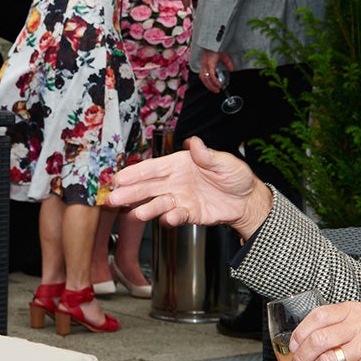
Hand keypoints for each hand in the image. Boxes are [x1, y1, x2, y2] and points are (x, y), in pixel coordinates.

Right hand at [112, 136, 273, 236]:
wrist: (247, 201)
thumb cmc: (237, 177)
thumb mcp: (226, 163)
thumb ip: (208, 156)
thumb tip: (195, 142)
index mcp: (181, 164)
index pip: (154, 168)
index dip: (136, 172)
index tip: (119, 177)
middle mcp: (176, 181)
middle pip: (149, 187)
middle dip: (130, 192)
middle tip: (113, 198)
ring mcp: (180, 198)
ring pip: (158, 203)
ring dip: (146, 208)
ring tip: (136, 213)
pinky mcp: (188, 214)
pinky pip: (175, 216)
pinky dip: (170, 218)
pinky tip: (167, 218)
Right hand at [197, 50, 231, 91]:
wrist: (209, 43)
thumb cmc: (215, 48)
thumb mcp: (224, 55)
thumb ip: (228, 63)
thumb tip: (231, 70)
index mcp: (210, 63)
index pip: (211, 75)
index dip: (215, 82)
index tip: (220, 86)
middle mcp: (204, 65)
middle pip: (205, 79)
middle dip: (211, 86)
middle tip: (217, 91)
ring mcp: (202, 65)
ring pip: (202, 78)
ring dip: (207, 85)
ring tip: (213, 89)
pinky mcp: (201, 65)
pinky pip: (201, 75)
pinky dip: (205, 80)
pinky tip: (208, 83)